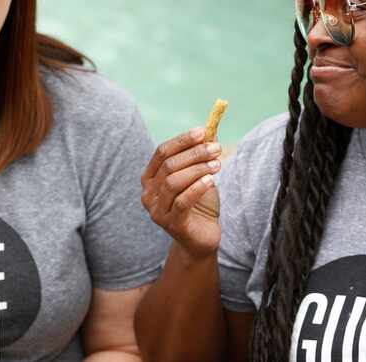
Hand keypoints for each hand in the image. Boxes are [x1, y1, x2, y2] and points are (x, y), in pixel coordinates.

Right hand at [141, 128, 222, 260]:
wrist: (202, 238)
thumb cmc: (199, 204)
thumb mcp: (200, 175)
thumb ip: (201, 154)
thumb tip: (211, 129)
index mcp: (150, 178)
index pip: (162, 152)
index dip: (182, 140)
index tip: (203, 131)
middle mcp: (148, 193)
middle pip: (169, 165)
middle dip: (194, 154)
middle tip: (216, 148)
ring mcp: (157, 210)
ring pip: (174, 182)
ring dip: (198, 169)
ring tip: (217, 164)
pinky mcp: (170, 223)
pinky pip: (182, 201)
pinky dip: (197, 188)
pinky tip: (211, 180)